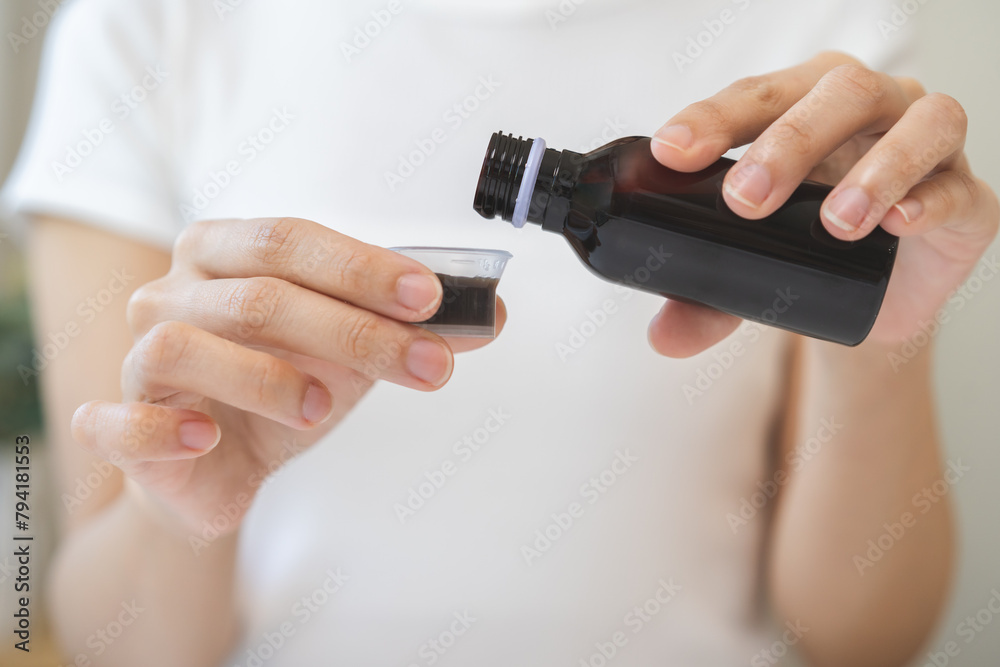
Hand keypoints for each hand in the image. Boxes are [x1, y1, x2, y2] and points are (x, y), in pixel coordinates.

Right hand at [70, 217, 504, 533]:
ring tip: (323, 408)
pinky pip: (116, 421)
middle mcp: (173, 293)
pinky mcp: (116, 426)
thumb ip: (415, 330)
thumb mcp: (354, 354)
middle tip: (428, 364)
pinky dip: (160, 428)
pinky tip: (207, 437)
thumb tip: (493, 313)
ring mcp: (137, 358)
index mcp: (225, 254)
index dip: (362, 267)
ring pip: (185, 346)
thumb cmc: (282, 387)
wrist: (222, 465)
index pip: (291, 241)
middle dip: (352, 330)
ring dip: (266, 377)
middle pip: (258, 294)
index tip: (432, 299)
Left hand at [647, 51, 998, 356]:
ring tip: (836, 223)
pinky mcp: (968, 198)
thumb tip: (663, 337)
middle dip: (787, 141)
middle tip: (746, 198)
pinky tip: (899, 225)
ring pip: (918, 121)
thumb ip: (705, 297)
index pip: (757, 95)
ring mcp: (927, 145)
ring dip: (873, 170)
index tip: (673, 152)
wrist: (879, 299)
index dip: (714, 117)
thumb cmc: (810, 251)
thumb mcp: (751, 269)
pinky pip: (958, 186)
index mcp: (805, 105)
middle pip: (837, 91)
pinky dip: (928, 200)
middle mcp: (870, 110)